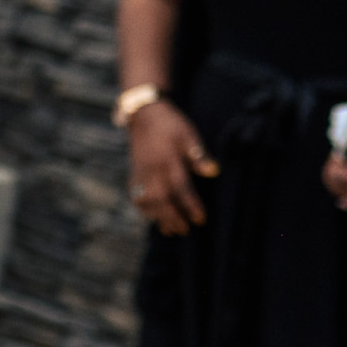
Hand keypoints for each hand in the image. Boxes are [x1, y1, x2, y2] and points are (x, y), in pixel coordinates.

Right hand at [126, 99, 215, 236]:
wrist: (144, 116)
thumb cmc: (171, 125)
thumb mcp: (188, 134)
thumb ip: (198, 154)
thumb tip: (213, 171)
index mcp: (167, 159)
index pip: (180, 188)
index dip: (190, 205)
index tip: (200, 219)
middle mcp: (151, 170)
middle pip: (161, 200)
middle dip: (173, 218)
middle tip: (185, 230)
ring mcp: (140, 174)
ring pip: (147, 202)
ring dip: (159, 218)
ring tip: (172, 231)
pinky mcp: (133, 175)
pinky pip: (137, 198)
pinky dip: (146, 211)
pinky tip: (155, 218)